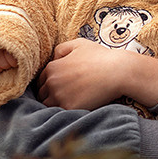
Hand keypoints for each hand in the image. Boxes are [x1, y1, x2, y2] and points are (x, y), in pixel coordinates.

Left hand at [37, 39, 157, 108]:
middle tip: (62, 98)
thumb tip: (52, 59)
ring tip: (66, 105)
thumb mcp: (78, 44)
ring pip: (48, 106)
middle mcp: (52, 82)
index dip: (47, 85)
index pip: (40, 82)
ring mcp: (59, 97)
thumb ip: (60, 49)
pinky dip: (63, 113)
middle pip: (42, 95)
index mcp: (52, 68)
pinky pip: (59, 114)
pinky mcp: (70, 108)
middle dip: (49, 96)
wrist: (117, 72)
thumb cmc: (100, 56)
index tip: (57, 89)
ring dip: (54, 106)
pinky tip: (73, 109)